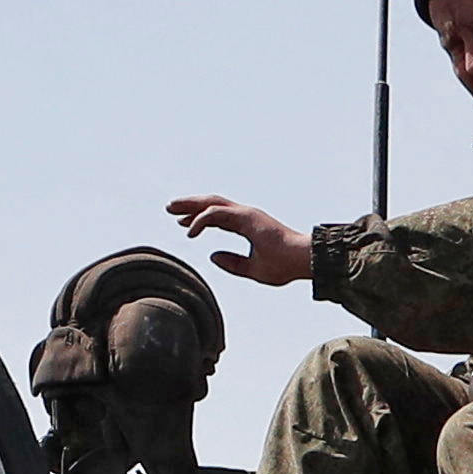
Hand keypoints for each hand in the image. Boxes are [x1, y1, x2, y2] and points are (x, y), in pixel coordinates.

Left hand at [167, 196, 313, 288]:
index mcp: (248, 225)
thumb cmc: (284, 266)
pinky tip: (189, 230)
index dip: (199, 219)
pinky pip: (217, 214)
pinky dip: (201, 219)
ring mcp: (247, 215)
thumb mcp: (252, 269)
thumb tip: (212, 257)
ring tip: (171, 208)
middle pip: (212, 205)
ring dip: (190, 205)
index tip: (183, 225)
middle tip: (170, 208)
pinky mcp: (246, 218)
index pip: (218, 217)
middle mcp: (246, 216)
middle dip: (190, 205)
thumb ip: (233, 263)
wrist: (302, 262)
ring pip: (212, 203)